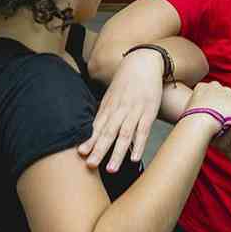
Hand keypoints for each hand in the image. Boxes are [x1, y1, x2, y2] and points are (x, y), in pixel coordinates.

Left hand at [78, 49, 163, 171]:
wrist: (144, 62)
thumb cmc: (127, 81)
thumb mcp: (112, 95)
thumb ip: (104, 112)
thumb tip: (93, 130)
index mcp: (109, 106)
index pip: (97, 126)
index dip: (89, 140)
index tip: (81, 154)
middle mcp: (120, 110)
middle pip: (108, 132)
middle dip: (99, 150)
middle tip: (90, 166)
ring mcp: (135, 111)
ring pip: (125, 134)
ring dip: (117, 152)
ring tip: (111, 169)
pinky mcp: (149, 111)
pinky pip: (144, 131)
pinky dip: (139, 145)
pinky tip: (134, 158)